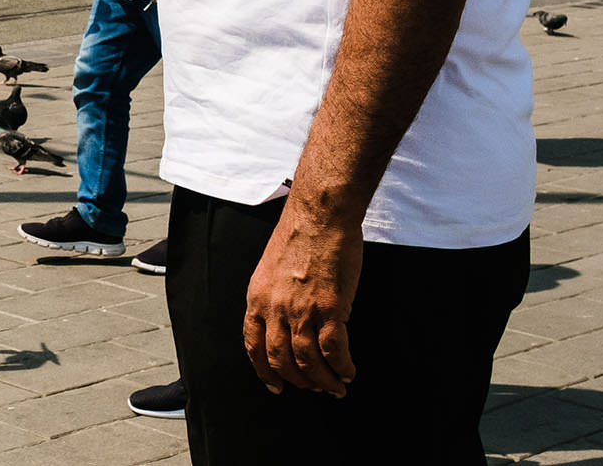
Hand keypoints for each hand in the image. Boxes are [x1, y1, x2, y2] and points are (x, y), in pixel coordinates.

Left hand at [243, 201, 360, 397]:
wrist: (319, 215)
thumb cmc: (300, 235)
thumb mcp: (271, 268)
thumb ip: (275, 297)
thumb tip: (288, 324)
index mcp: (257, 298)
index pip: (254, 345)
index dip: (264, 371)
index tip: (275, 385)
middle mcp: (274, 308)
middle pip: (281, 360)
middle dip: (299, 380)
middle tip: (314, 387)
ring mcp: (301, 310)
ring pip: (308, 361)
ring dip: (323, 380)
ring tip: (336, 387)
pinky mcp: (329, 308)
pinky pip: (334, 350)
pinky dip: (341, 366)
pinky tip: (348, 371)